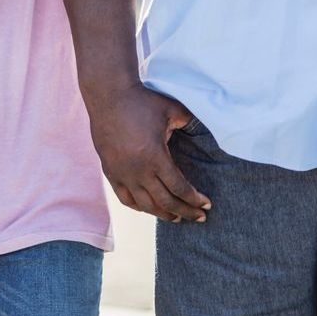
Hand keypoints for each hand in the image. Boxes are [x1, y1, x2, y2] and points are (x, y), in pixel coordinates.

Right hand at [84, 84, 210, 222]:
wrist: (109, 97)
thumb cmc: (143, 102)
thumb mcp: (173, 110)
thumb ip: (191, 124)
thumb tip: (207, 131)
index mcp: (155, 157)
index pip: (178, 188)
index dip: (194, 199)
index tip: (206, 205)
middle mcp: (137, 171)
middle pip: (165, 202)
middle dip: (185, 212)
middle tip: (199, 218)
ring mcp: (122, 174)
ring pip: (145, 205)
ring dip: (163, 214)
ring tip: (177, 218)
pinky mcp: (110, 172)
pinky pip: (125, 199)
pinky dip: (140, 207)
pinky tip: (150, 209)